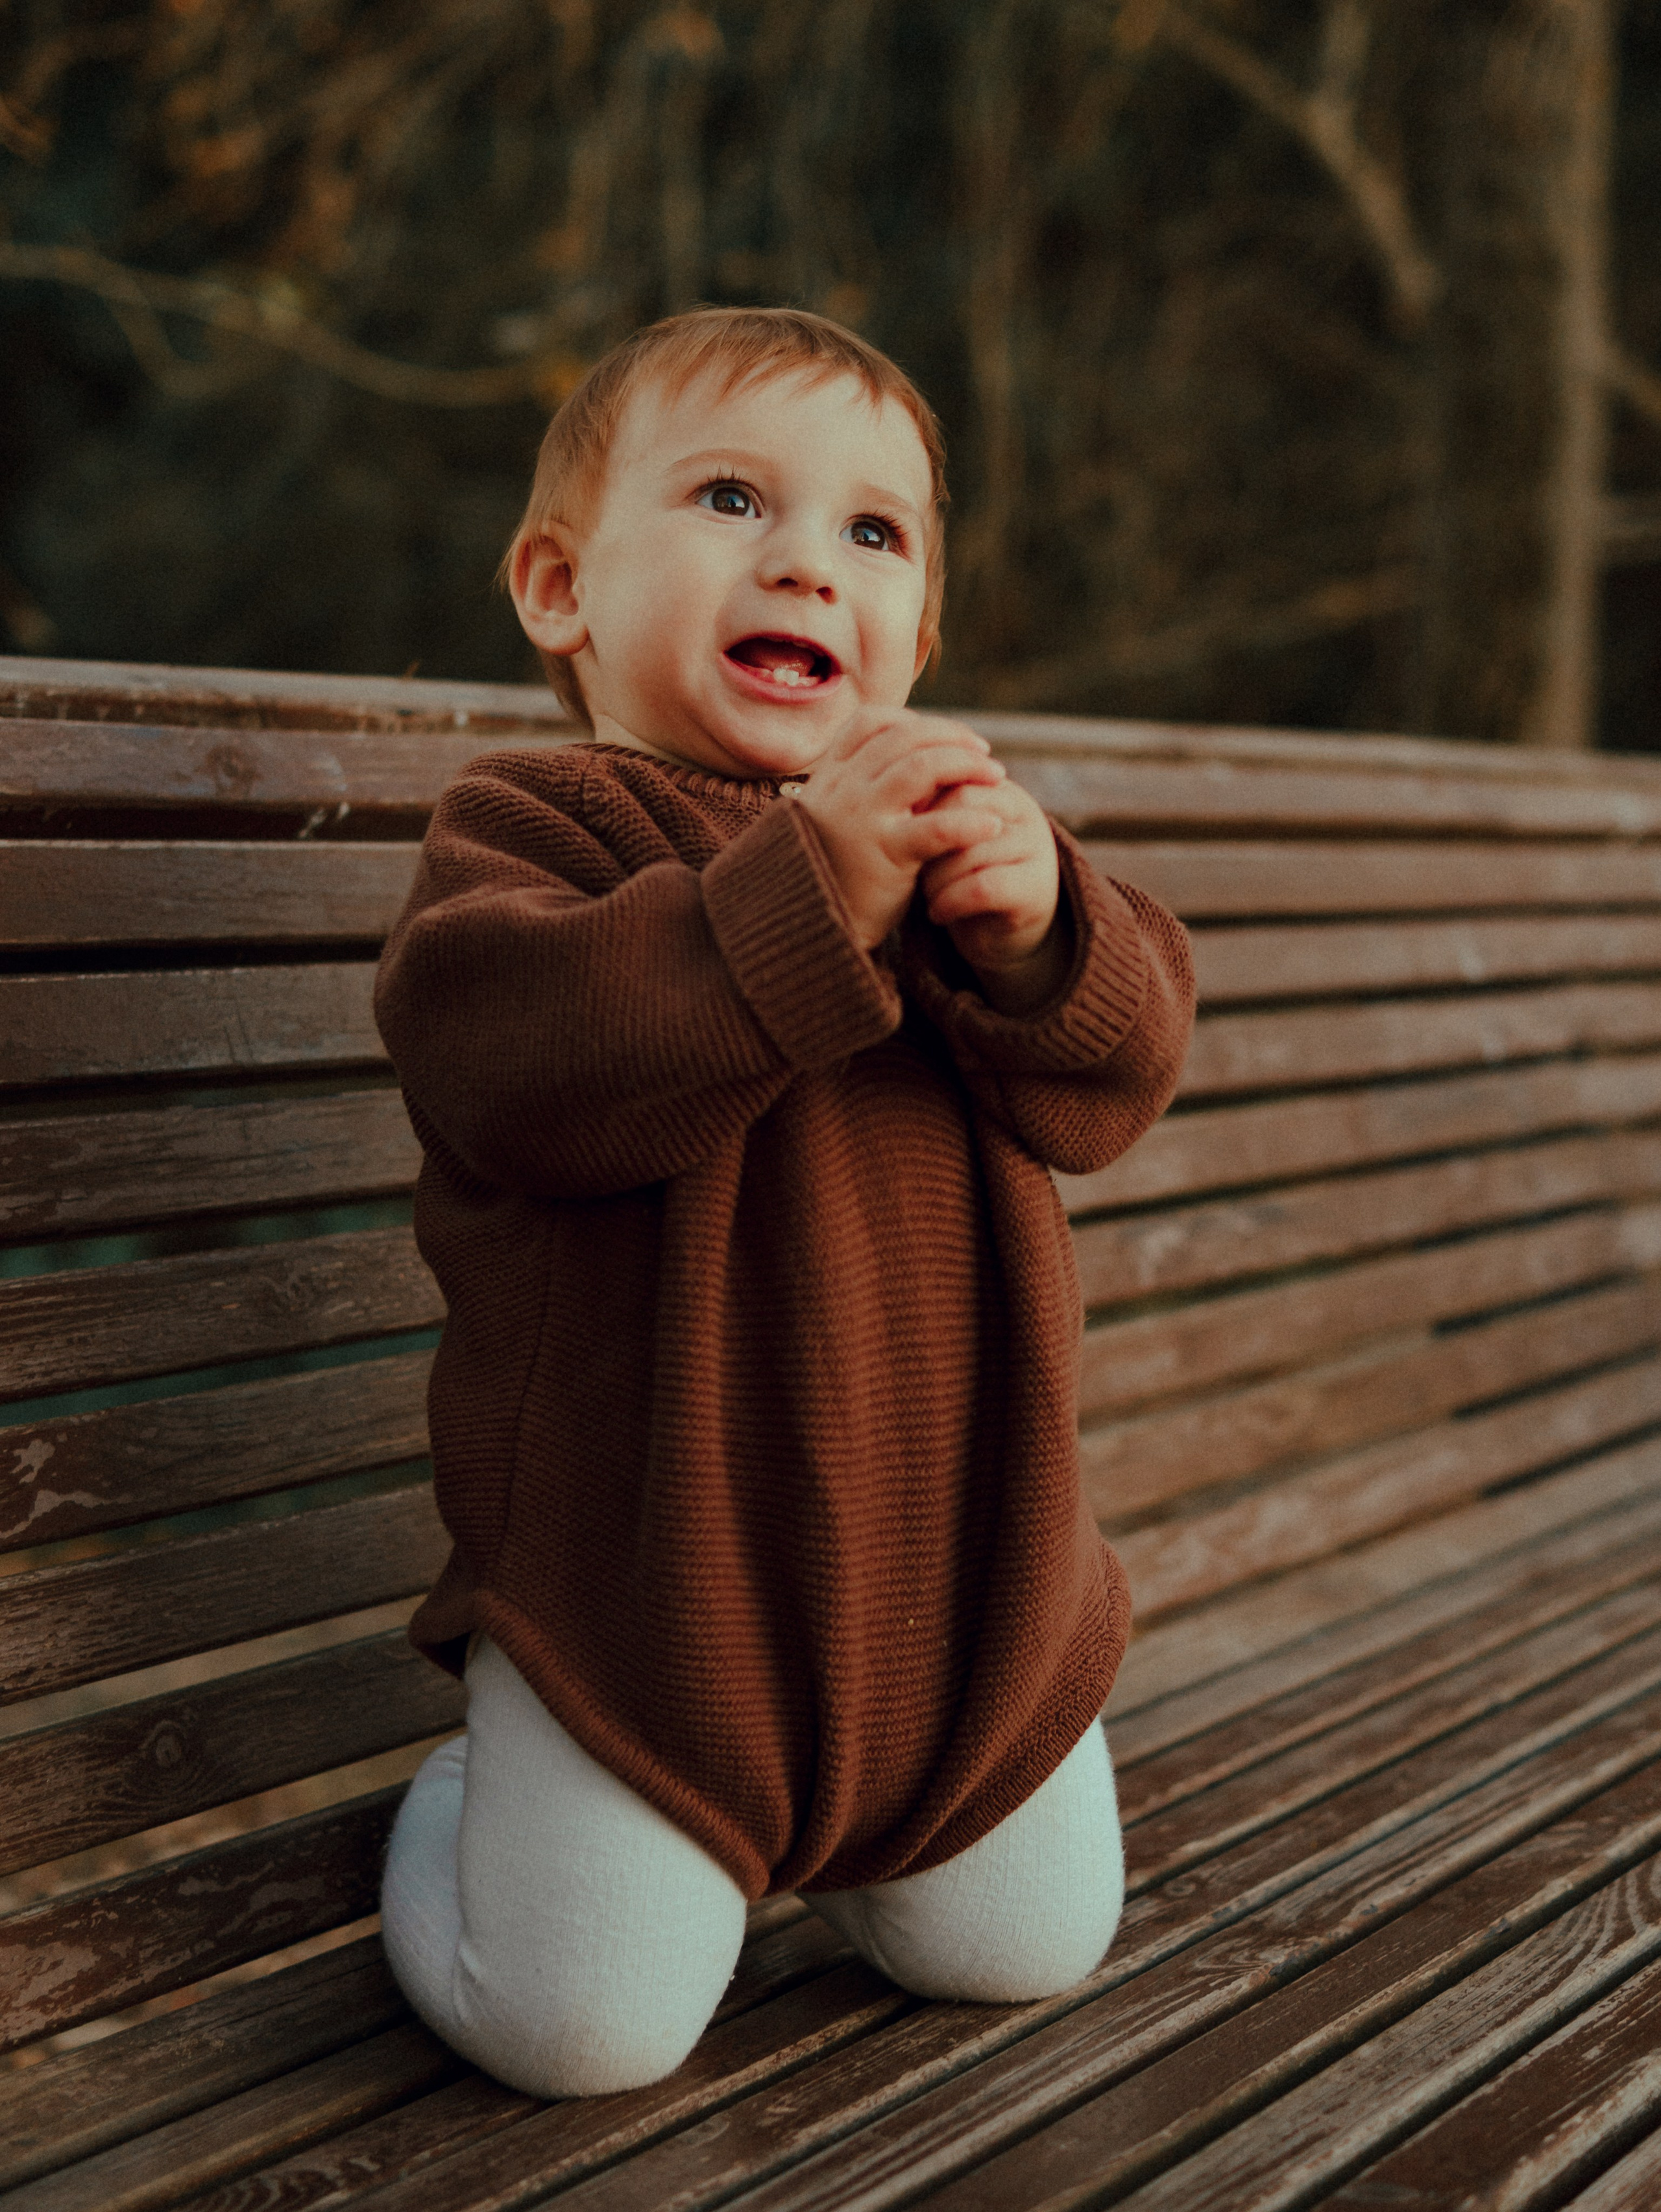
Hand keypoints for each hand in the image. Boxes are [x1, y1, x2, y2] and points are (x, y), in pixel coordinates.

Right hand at [797, 710, 1006, 948]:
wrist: (811, 926)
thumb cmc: (836, 871)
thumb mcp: (839, 818)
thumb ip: (869, 788)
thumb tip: (922, 760)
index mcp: (831, 776)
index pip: (872, 722)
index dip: (915, 722)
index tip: (949, 737)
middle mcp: (844, 788)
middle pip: (904, 737)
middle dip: (953, 738)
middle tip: (986, 753)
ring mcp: (863, 818)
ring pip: (922, 767)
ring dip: (967, 765)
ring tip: (996, 777)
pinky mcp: (886, 855)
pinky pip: (936, 828)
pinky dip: (969, 822)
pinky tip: (992, 825)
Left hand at [919, 776, 1067, 1014]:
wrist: (1002, 931)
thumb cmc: (967, 876)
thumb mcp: (953, 839)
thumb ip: (938, 813)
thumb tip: (901, 798)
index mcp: (1005, 793)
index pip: (958, 783)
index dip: (924, 808)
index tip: (903, 832)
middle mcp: (1026, 814)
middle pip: (963, 810)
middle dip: (928, 839)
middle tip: (911, 863)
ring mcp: (1035, 850)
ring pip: (968, 851)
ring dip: (934, 877)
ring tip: (925, 893)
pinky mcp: (1034, 889)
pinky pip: (981, 888)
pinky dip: (950, 902)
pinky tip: (938, 913)